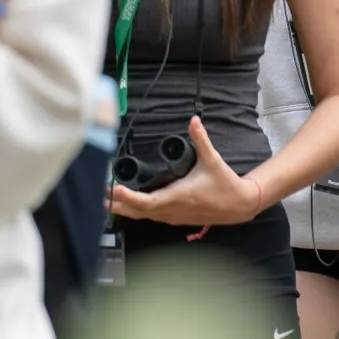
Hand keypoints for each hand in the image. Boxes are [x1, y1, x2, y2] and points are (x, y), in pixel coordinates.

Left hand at [108, 116, 263, 226]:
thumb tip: (194, 121)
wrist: (239, 205)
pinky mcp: (176, 218)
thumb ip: (201, 140)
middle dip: (118, 204)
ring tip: (108, 200)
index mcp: (177, 197)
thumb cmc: (225, 185)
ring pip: (143, 216)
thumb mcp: (212, 160)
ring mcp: (173, 216)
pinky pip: (152, 216)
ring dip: (126, 209)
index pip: (146, 201)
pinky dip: (138, 211)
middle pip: (138, 212)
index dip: (128, 197)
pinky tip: (129, 205)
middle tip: (99, 196)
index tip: (113, 190)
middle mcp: (172, 210)